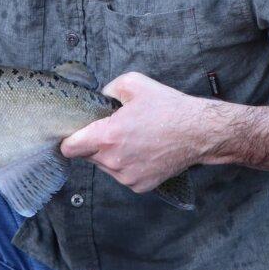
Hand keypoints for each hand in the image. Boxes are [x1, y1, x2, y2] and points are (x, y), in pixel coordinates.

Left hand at [60, 72, 216, 192]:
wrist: (199, 132)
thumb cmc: (168, 108)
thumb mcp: (132, 83)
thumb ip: (107, 90)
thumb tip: (99, 99)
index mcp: (107, 137)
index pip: (69, 148)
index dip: (70, 138)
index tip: (77, 132)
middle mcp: (114, 162)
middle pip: (87, 156)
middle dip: (94, 143)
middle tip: (113, 128)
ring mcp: (127, 177)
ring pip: (105, 166)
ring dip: (110, 154)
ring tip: (132, 138)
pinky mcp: (139, 186)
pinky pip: (122, 175)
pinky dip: (126, 164)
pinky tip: (142, 150)